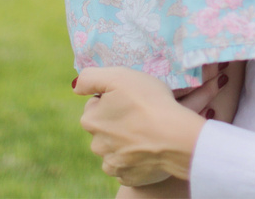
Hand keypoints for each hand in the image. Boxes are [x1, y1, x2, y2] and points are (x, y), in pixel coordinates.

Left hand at [75, 67, 204, 186]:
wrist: (177, 138)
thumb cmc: (150, 103)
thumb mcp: (119, 77)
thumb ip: (90, 78)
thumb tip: (76, 88)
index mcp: (90, 120)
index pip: (96, 105)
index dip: (114, 100)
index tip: (131, 101)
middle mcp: (96, 145)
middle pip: (105, 128)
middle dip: (118, 123)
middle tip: (141, 117)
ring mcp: (113, 164)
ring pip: (115, 150)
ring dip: (126, 144)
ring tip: (148, 135)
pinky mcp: (128, 178)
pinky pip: (128, 168)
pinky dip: (136, 161)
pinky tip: (149, 151)